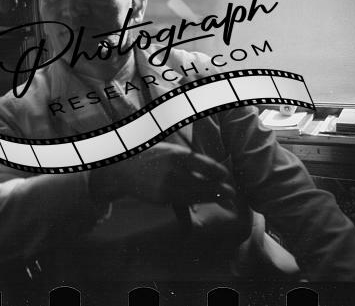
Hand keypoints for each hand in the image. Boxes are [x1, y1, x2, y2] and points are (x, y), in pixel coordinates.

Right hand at [89, 141, 235, 204]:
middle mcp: (172, 171)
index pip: (203, 164)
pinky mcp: (161, 198)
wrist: (123, 168)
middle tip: (231, 193)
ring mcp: (166, 186)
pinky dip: (196, 203)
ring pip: (195, 195)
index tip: (226, 176)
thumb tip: (212, 171)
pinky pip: (182, 203)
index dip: (217, 172)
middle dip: (218, 189)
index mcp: (176, 155)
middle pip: (202, 182)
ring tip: (225, 197)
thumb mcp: (170, 151)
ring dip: (211, 197)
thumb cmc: (151, 156)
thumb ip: (189, 160)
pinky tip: (204, 202)